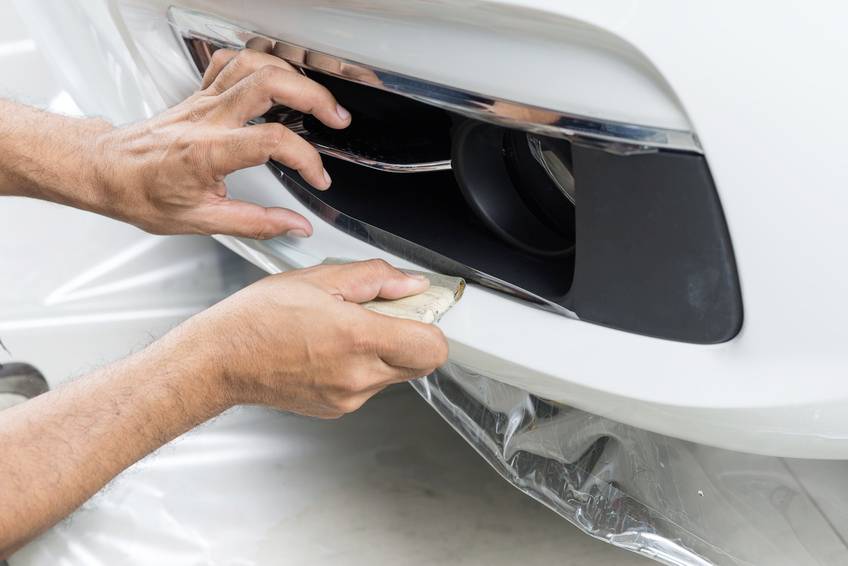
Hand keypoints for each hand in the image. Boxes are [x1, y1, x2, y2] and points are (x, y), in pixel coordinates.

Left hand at [90, 47, 350, 237]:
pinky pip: (232, 62)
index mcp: (208, 152)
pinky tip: (275, 80)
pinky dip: (260, 63)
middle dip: (313, 97)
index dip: (306, 159)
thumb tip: (295, 226)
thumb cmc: (142, 194)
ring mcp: (203, 100)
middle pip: (270, 84)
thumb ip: (256, 223)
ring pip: (253, 64)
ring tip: (315, 97)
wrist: (106, 171)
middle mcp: (207, 118)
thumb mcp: (201, 221)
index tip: (317, 177)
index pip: (272, 141)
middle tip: (336, 119)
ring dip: (292, 74)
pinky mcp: (199, 94)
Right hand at [167, 260, 449, 417]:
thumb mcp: (318, 279)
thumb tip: (411, 284)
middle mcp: (358, 376)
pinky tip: (328, 349)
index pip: (432, 348)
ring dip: (381, 352)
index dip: (431, 326)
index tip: (416, 311)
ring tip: (341, 330)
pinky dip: (360, 367)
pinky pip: (368, 387)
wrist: (220, 362)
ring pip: (393, 374)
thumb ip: (374, 279)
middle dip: (408, 336)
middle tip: (378, 314)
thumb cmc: (258, 319)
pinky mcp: (337, 409)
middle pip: (419, 363)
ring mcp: (348, 397)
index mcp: (357, 339)